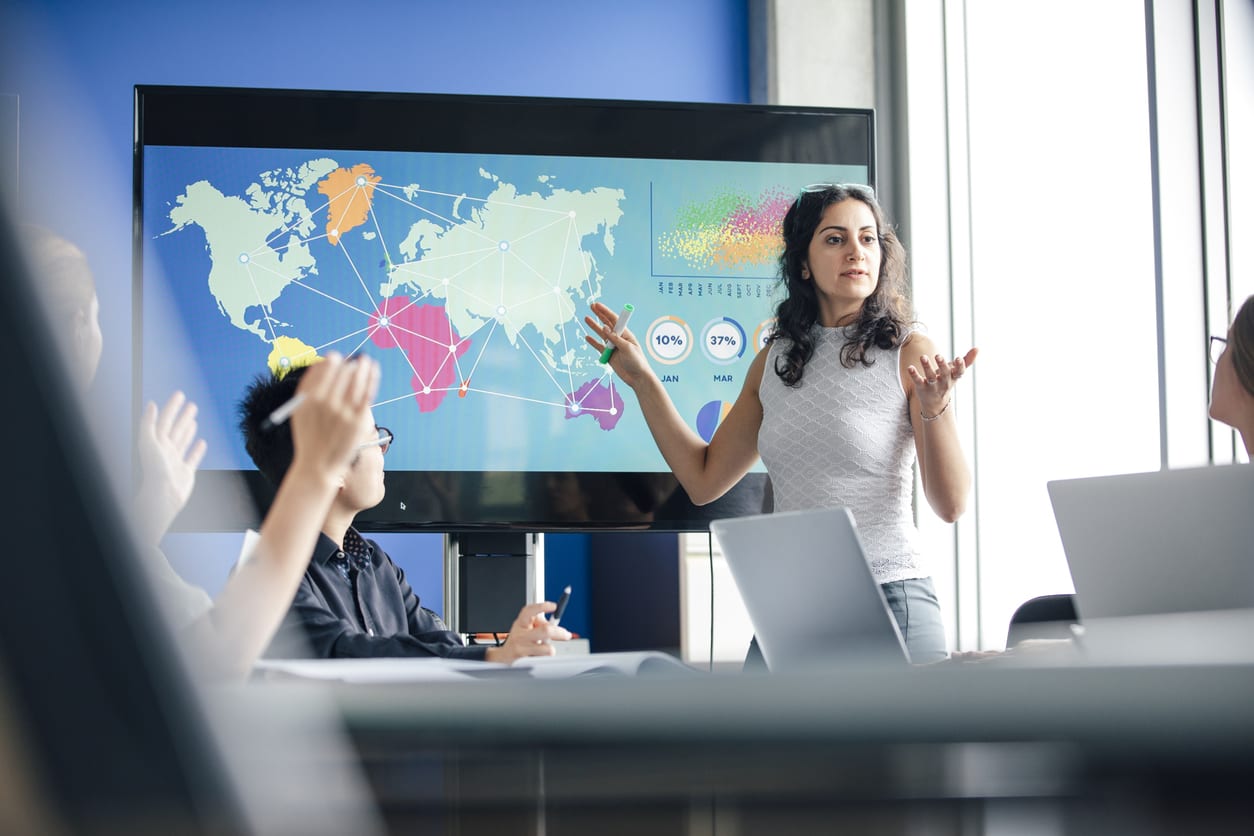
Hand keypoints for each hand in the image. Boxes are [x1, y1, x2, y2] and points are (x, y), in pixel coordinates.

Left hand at [135, 391, 207, 545]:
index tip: (179, 394)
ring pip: (182, 441)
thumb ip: (148, 423)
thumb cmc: (153, 471)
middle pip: (175, 428)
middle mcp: (165, 450)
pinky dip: (197, 450)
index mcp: (156, 442)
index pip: (165, 420)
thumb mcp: (148, 442)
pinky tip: (202, 442)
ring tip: (193, 419)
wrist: (163, 496)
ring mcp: (175, 461)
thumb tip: (151, 405)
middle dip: (182, 415)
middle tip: (190, 404)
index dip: (172, 406)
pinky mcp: (185, 472)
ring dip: (188, 429)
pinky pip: (192, 458)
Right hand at [287, 352, 380, 481]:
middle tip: (355, 359)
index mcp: (310, 399)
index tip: (337, 357)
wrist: (318, 465)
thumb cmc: (309, 436)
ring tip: (366, 361)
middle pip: (342, 374)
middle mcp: (327, 404)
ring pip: (357, 381)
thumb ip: (307, 386)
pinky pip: (367, 393)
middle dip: (349, 364)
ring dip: (363, 367)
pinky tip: (374, 371)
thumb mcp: (299, 411)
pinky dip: (372, 379)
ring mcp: (344, 412)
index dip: (333, 360)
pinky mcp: (358, 421)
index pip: (325, 370)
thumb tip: (323, 361)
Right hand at [484, 601, 570, 663]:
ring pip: (547, 649)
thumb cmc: (519, 639)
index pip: (529, 611)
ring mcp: (521, 648)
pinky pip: (542, 660)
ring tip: (545, 649)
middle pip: (545, 630)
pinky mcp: (524, 661)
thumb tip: (556, 627)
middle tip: (566, 635)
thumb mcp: (526, 627)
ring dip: (551, 649)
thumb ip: (540, 623)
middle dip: (560, 632)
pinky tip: (538, 656)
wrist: (503, 656)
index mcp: (521, 622)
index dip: (542, 607)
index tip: (554, 606)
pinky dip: (544, 658)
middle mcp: (519, 634)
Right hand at [584, 301, 649, 387]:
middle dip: (599, 314)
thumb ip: (615, 338)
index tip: (597, 305)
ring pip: (601, 334)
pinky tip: (587, 337)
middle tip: (591, 306)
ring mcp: (613, 347)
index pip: (614, 320)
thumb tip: (604, 327)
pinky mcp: (609, 356)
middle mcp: (619, 338)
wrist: (638, 378)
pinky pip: (599, 347)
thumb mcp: (627, 348)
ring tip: (586, 318)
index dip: (605, 311)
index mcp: (626, 334)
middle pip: (607, 324)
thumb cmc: (637, 362)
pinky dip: (593, 342)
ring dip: (594, 326)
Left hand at [907, 347, 977, 417]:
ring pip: (930, 377)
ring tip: (923, 357)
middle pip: (944, 374)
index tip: (958, 358)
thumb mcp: (956, 373)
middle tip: (938, 355)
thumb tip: (978, 348)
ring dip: (927, 367)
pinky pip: (917, 381)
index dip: (960, 366)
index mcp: (953, 377)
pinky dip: (914, 374)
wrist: (935, 403)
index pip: (959, 372)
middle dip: (942, 365)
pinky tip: (910, 367)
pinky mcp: (921, 387)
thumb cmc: (947, 382)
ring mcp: (932, 386)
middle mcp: (944, 382)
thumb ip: (967, 361)